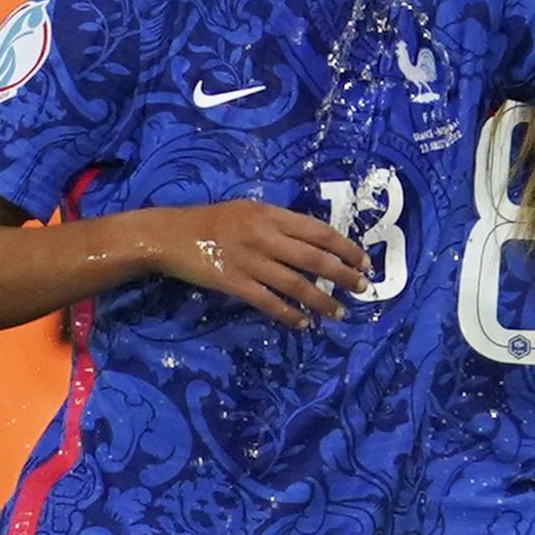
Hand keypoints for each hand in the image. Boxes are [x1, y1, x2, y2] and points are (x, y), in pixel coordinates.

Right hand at [146, 201, 369, 327]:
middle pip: (314, 258)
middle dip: (343, 275)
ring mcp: (250, 260)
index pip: (319, 231)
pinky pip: (269, 302)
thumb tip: (312, 241)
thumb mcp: (249, 210)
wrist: (170, 234)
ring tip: (339, 312)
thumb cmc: (212, 220)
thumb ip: (278, 223)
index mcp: (271, 214)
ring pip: (296, 284)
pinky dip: (289, 314)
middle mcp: (265, 235)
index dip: (345, 247)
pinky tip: (304, 324)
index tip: (363, 261)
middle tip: (363, 288)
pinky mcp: (234, 283)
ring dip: (322, 301)